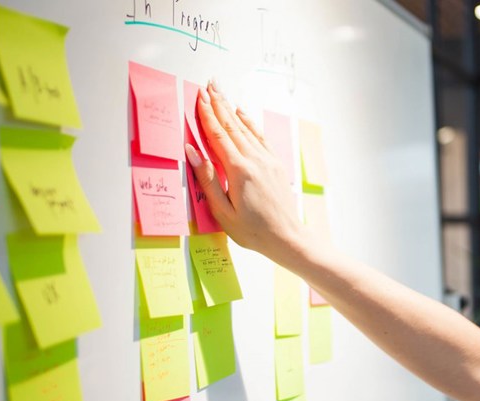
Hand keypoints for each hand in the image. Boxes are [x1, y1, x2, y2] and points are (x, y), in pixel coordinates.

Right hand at [184, 80, 306, 261]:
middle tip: (207, 84)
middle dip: (218, 104)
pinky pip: (259, 137)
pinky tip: (242, 113)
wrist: (287, 238)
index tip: (199, 97)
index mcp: (239, 171)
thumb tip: (192, 152)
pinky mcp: (275, 164)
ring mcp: (267, 160)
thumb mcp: (222, 211)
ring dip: (231, 109)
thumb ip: (207, 179)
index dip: (207, 115)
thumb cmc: (252, 231)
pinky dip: (249, 122)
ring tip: (220, 92)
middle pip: (232, 126)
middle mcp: (255, 160)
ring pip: (245, 128)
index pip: (218, 136)